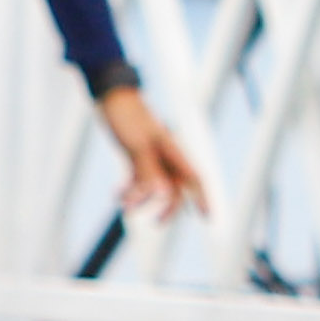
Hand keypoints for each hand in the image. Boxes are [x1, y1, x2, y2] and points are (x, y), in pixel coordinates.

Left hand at [95, 83, 208, 220]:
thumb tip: (160, 195)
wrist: (111, 97)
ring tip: (122, 203)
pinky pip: (138, 179)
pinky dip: (129, 189)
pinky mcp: (137, 155)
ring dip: (139, 198)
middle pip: (174, 188)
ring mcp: (151, 155)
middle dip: (167, 207)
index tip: (209, 218)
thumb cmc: (127, 117)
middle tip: (156, 223)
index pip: (193, 178)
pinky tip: (117, 194)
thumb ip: (149, 171)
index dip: (203, 198)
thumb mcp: (137, 145)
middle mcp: (165, 155)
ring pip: (153, 186)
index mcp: (172, 150)